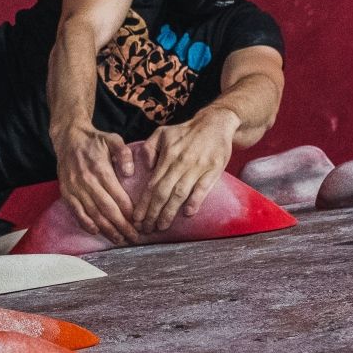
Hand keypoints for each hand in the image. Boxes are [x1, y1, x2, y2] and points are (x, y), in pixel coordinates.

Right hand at [52, 122, 138, 244]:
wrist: (68, 138)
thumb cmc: (94, 140)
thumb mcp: (113, 139)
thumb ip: (124, 153)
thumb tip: (130, 172)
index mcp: (100, 169)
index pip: (117, 196)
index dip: (129, 212)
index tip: (139, 223)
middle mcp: (87, 181)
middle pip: (107, 209)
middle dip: (122, 226)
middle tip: (133, 238)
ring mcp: (75, 188)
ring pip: (93, 214)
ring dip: (106, 229)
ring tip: (119, 239)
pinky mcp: (66, 192)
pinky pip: (76, 211)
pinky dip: (85, 223)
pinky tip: (96, 231)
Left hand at [137, 110, 236, 231]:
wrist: (215, 123)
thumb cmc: (186, 131)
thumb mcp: (162, 133)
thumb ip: (149, 148)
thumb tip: (145, 167)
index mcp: (167, 156)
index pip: (152, 184)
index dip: (144, 203)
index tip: (136, 218)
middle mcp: (180, 162)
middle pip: (163, 192)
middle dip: (153, 213)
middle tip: (146, 229)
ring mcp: (197, 167)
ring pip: (180, 193)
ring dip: (170, 212)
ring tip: (161, 226)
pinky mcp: (213, 170)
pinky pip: (203, 188)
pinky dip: (195, 200)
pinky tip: (188, 213)